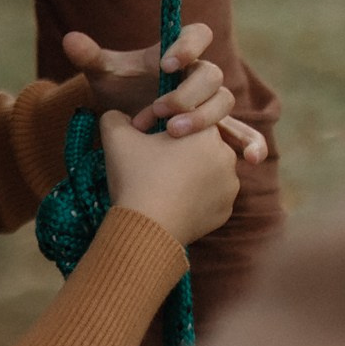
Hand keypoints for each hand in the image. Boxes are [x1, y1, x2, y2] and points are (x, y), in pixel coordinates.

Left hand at [63, 24, 268, 162]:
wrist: (127, 121)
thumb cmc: (119, 89)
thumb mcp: (103, 74)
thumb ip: (90, 56)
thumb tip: (69, 39)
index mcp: (177, 53)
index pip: (197, 35)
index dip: (187, 46)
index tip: (167, 64)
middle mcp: (198, 75)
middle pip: (210, 75)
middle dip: (186, 94)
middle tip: (159, 113)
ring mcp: (210, 103)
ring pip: (223, 102)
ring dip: (203, 118)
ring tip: (173, 133)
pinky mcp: (217, 130)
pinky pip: (243, 134)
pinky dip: (249, 144)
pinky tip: (248, 160)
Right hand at [98, 106, 241, 246]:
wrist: (147, 228)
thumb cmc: (135, 177)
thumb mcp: (115, 137)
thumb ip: (116, 117)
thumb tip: (121, 117)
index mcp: (207, 132)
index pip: (185, 120)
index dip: (160, 126)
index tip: (140, 137)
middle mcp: (227, 156)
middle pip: (197, 145)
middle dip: (177, 150)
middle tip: (149, 162)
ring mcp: (229, 186)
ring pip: (205, 171)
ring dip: (186, 173)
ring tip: (159, 184)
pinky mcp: (225, 211)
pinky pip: (208, 197)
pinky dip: (192, 198)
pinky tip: (170, 202)